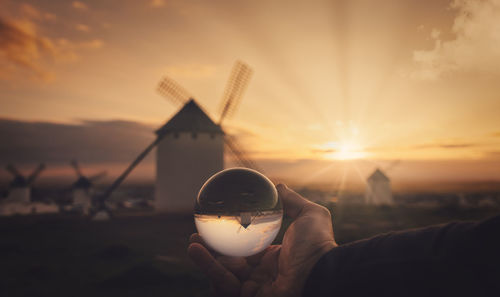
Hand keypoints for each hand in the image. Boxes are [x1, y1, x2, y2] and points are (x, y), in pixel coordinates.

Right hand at [188, 184, 336, 296]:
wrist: (321, 275)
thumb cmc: (318, 247)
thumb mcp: (310, 216)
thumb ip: (293, 201)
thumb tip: (278, 186)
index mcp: (275, 258)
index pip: (248, 248)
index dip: (233, 237)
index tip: (220, 222)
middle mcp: (263, 274)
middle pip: (231, 261)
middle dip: (213, 249)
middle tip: (199, 233)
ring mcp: (254, 288)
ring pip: (222, 273)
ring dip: (205, 258)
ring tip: (192, 242)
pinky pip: (223, 284)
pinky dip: (208, 267)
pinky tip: (196, 250)